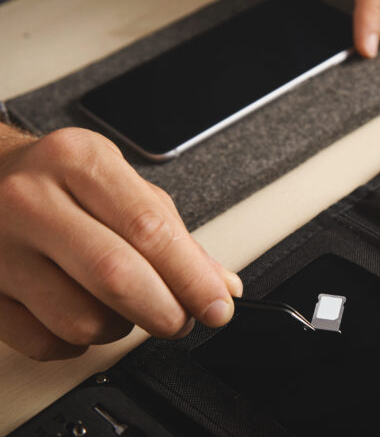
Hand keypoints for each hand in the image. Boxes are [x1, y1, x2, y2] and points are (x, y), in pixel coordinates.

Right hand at [0, 125, 241, 360]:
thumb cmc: (61, 180)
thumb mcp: (121, 182)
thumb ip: (173, 233)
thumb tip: (221, 285)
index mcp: (78, 162)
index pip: (150, 230)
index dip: (193, 278)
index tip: (218, 305)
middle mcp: (30, 200)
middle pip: (116, 276)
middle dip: (165, 311)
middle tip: (183, 319)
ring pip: (81, 320)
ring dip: (121, 327)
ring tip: (125, 306)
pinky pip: (44, 343)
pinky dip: (78, 342)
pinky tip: (83, 313)